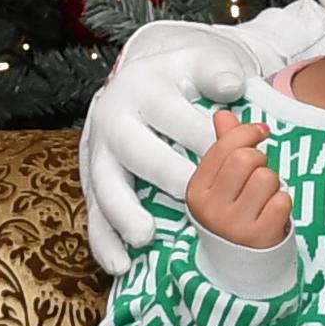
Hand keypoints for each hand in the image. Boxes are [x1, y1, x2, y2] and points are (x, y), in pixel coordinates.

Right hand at [80, 1, 324, 272]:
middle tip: (192, 197)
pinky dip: (104, 242)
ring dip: (123, 214)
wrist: (141, 80)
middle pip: (134, 150)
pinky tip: (120, 265)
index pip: (171, 114)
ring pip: (105, 186)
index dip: (201, 136)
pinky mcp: (92, 181)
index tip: (227, 158)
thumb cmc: (182, 77)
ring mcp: (98, 152)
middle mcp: (113, 118)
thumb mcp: (200, 60)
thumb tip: (231, 86)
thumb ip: (217, 71)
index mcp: (142, 87)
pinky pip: (93, 215)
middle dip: (163, 174)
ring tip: (146, 237)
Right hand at [183, 111, 290, 249]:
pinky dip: (283, 204)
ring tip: (264, 198)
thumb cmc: (232, 215)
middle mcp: (211, 209)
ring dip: (273, 184)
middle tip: (259, 176)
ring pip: (267, 178)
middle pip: (246, 159)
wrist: (240, 268)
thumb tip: (223, 114)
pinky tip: (272, 215)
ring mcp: (235, 226)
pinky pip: (282, 201)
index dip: (247, 133)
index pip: (224, 148)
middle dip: (260, 161)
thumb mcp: (220, 184)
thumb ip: (224, 147)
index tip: (260, 133)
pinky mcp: (260, 238)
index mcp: (196, 191)